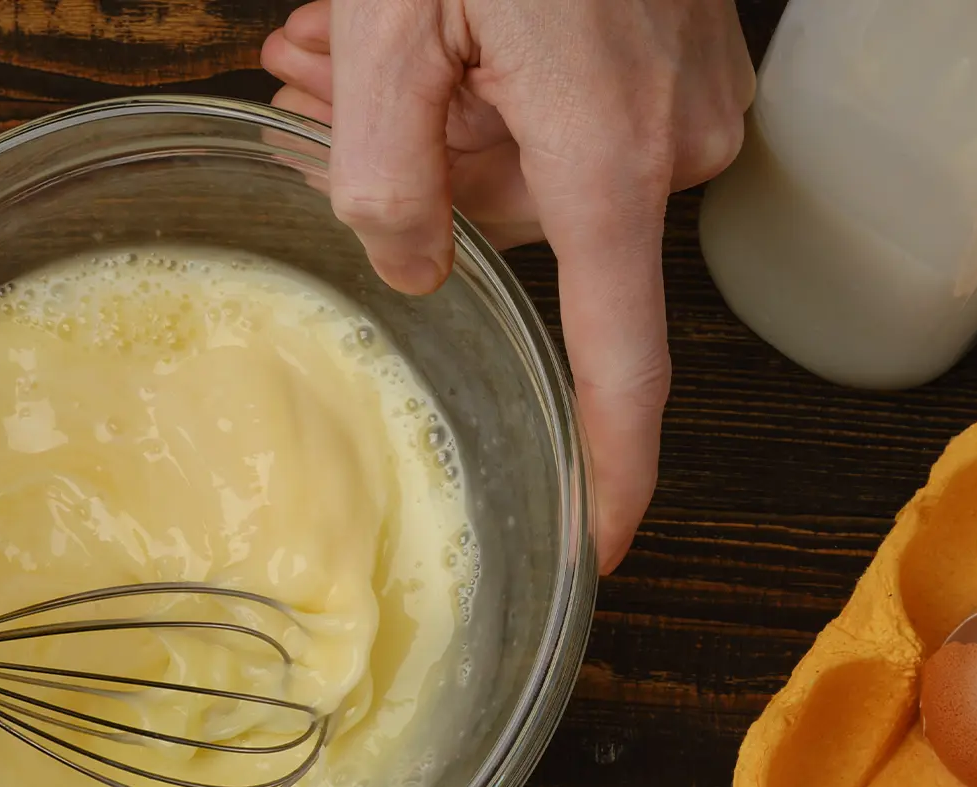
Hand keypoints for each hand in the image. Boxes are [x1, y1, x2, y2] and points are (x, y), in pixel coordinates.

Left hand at [262, 0, 754, 570]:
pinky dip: (475, 83)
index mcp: (602, 158)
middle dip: (396, 169)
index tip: (601, 544)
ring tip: (327, 31)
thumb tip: (409, 271)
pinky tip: (412, 25)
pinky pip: (561, 112)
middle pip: (512, 226)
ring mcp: (681, 97)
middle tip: (296, 79)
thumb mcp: (391, 28)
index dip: (613, 465)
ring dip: (417, 113)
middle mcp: (662, 143)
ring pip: (523, 162)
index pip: (620, 359)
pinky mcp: (673, 58)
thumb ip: (384, 177)